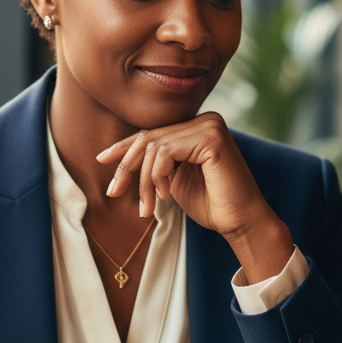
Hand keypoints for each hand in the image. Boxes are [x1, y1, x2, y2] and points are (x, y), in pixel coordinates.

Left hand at [96, 112, 293, 283]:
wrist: (240, 222)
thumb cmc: (211, 204)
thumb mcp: (174, 179)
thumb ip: (157, 163)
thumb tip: (123, 155)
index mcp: (197, 127)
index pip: (153, 133)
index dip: (124, 146)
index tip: (101, 159)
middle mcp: (205, 120)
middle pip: (149, 138)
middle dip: (127, 167)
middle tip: (114, 192)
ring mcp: (209, 126)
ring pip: (154, 148)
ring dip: (144, 181)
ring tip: (148, 206)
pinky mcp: (211, 138)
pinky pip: (166, 153)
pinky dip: (158, 176)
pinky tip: (165, 195)